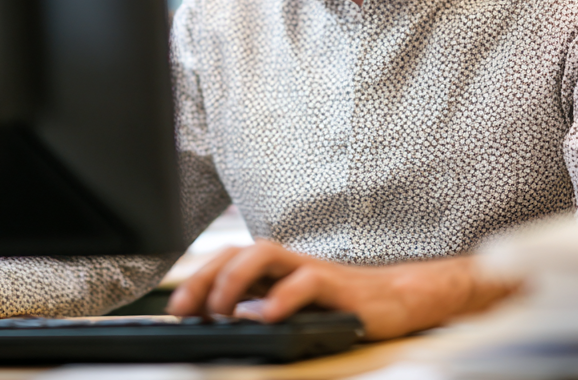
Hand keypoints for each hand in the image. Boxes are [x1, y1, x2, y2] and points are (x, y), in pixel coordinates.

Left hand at [166, 240, 517, 340]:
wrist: (401, 301)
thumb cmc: (345, 307)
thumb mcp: (294, 310)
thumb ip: (262, 308)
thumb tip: (222, 325)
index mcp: (275, 271)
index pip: (226, 260)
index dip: (197, 279)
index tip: (176, 310)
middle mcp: (288, 263)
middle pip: (236, 251)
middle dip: (205, 277)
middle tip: (186, 310)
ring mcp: (311, 270)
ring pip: (264, 253)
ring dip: (234, 280)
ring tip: (222, 310)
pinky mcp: (337, 285)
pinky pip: (306, 281)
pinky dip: (282, 297)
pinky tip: (266, 316)